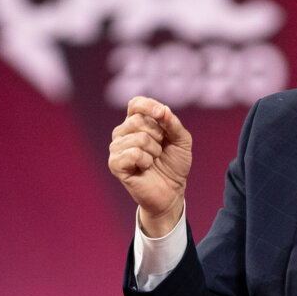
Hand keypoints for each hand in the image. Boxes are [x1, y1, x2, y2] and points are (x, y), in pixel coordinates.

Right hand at [109, 96, 192, 236]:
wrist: (172, 191)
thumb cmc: (174, 164)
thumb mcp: (181, 140)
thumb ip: (172, 123)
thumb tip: (162, 110)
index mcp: (136, 122)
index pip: (136, 103)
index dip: (148, 106)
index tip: (162, 115)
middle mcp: (123, 132)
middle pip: (138, 120)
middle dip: (158, 135)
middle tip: (160, 150)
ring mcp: (116, 148)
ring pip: (139, 138)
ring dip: (154, 151)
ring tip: (153, 161)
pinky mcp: (115, 164)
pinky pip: (133, 154)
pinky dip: (146, 161)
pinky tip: (145, 168)